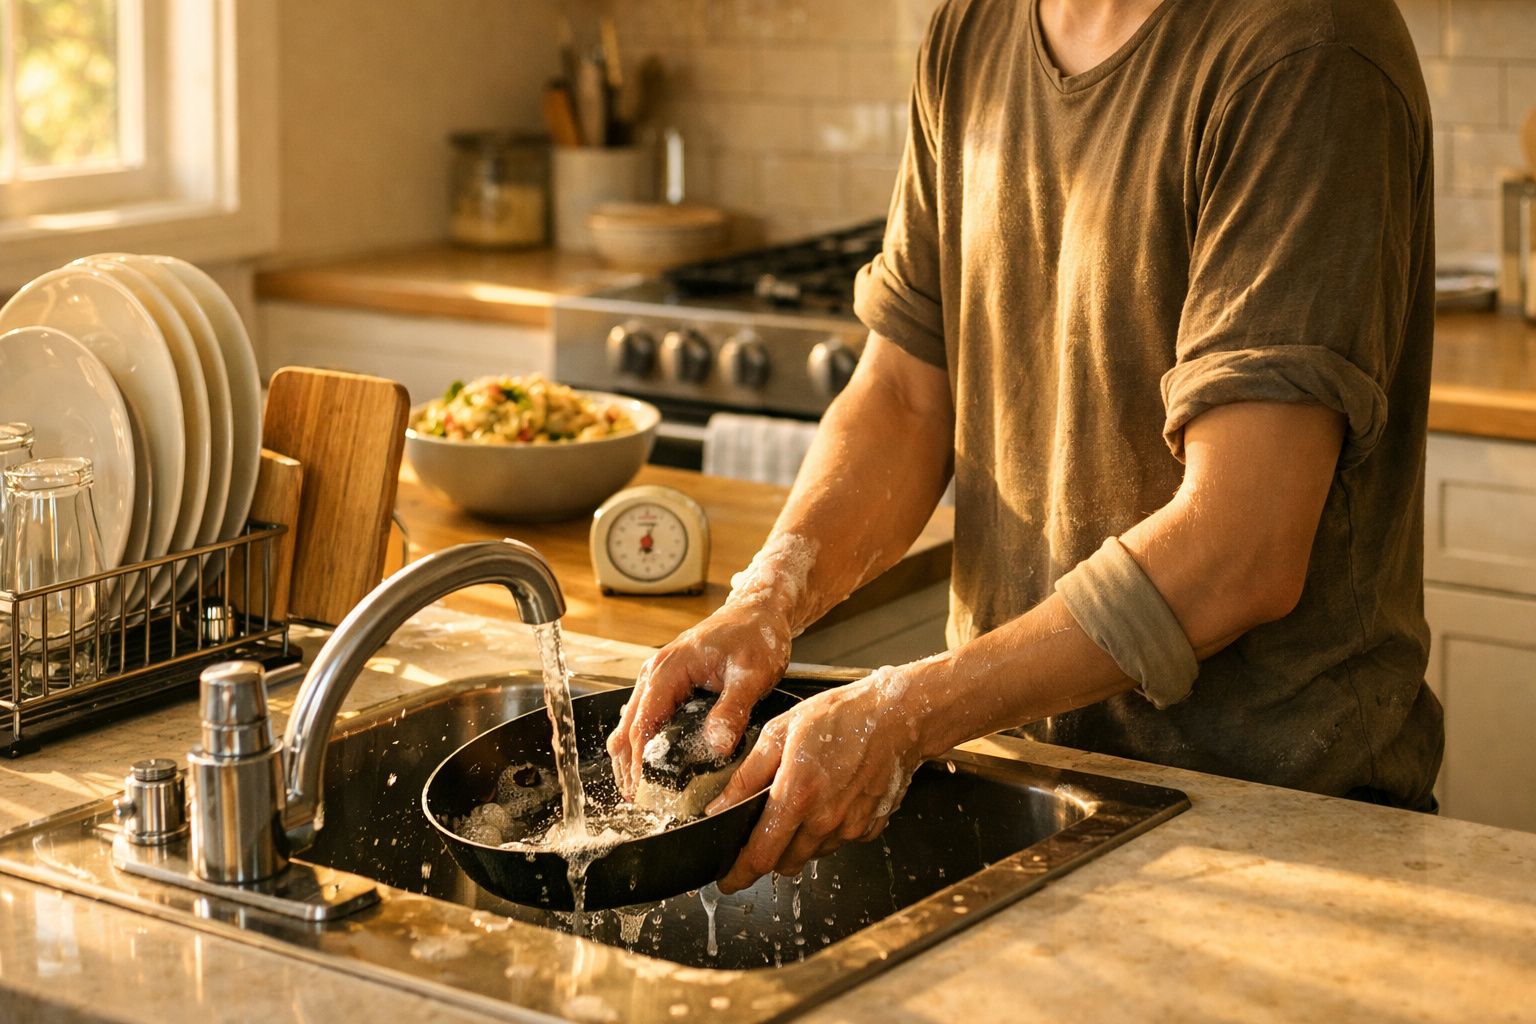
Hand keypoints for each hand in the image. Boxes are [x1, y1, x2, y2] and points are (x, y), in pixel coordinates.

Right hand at [606, 598, 791, 798]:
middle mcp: (656, 672)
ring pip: (632, 722)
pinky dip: (642, 741)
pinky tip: (654, 763)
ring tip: (642, 790)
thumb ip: (733, 709)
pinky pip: (645, 715)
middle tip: (639, 801)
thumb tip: (717, 745)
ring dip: (632, 755)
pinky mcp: (669, 683)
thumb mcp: (751, 674)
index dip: (639, 762)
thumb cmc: (757, 635)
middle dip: (628, 765)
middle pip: (627, 727)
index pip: (642, 724)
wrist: (760, 610)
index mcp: (669, 669)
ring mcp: (659, 677)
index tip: (643, 792)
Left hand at [707, 665, 930, 893]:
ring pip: (811, 853)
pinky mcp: (870, 828)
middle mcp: (825, 820)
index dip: (739, 873)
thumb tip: (719, 808)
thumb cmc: (841, 716)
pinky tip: (831, 799)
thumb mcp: (779, 733)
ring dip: (798, 841)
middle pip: (784, 862)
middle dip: (767, 854)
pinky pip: (838, 842)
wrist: (897, 716)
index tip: (727, 880)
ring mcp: (850, 827)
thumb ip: (746, 777)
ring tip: (804, 800)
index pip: (760, 855)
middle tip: (763, 830)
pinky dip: (827, 831)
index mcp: (797, 796)